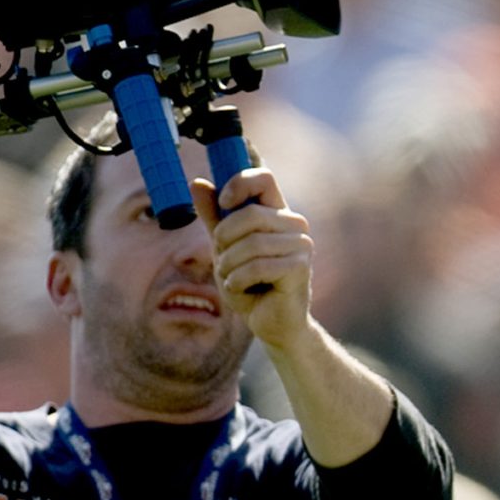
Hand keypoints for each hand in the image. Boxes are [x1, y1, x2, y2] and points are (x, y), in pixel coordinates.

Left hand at [197, 167, 312, 348]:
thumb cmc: (249, 281)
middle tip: (224, 259)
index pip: (264, 178)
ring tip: (232, 278)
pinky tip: (241, 288)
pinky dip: (238, 280)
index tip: (223, 203)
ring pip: (252, 243)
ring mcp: (301, 245)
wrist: (270, 321)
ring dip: (229, 264)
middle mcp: (294, 223)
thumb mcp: (224, 245)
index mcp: (277, 211)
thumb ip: (214, 216)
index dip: (239, 184)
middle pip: (251, 213)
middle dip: (225, 239)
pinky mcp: (300, 267)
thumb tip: (197, 182)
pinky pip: (257, 266)